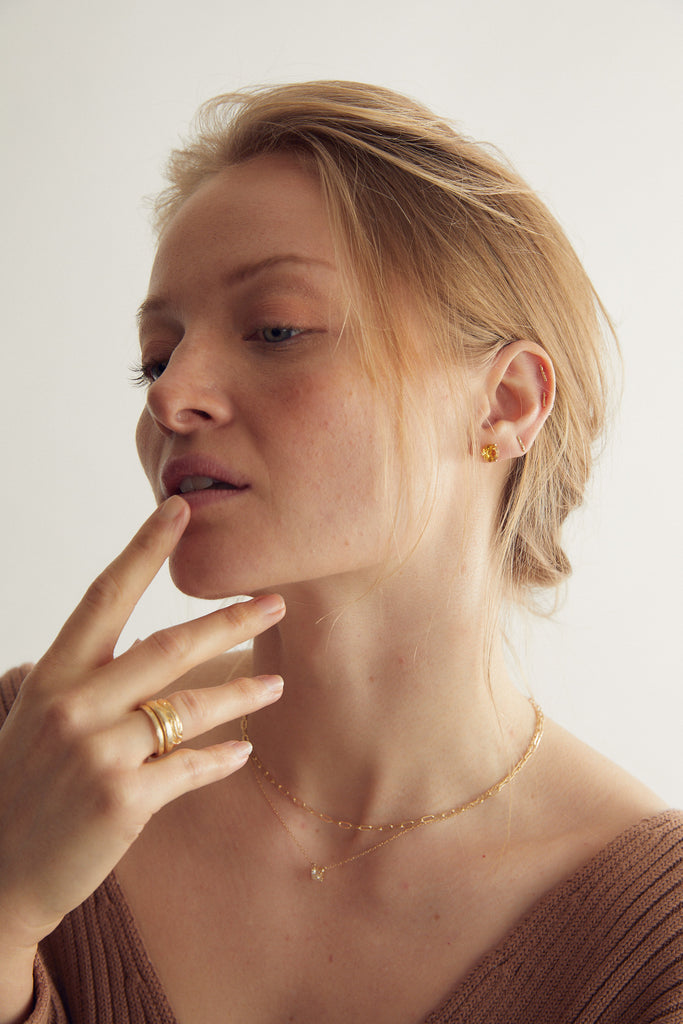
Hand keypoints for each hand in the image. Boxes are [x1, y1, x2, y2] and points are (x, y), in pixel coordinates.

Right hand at [0, 496, 284, 951]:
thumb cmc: (22, 787)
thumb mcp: (38, 718)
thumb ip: (86, 681)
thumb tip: (143, 649)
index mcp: (54, 675)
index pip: (105, 596)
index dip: (144, 549)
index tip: (179, 510)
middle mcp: (75, 705)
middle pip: (168, 646)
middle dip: (229, 620)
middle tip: (274, 603)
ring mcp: (98, 753)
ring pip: (189, 707)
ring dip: (240, 693)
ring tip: (276, 684)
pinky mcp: (122, 801)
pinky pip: (190, 767)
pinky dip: (220, 757)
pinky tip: (242, 749)